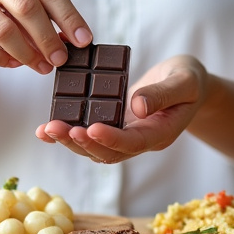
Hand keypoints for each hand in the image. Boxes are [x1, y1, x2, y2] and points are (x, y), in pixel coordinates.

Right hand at [0, 0, 91, 73]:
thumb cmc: (1, 9)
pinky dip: (2, 59)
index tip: (84, 40)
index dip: (69, 16)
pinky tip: (14, 63)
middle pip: (27, 6)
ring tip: (42, 67)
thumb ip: (48, 14)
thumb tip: (76, 40)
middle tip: (61, 59)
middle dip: (48, 37)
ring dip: (28, 53)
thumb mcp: (24, 1)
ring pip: (4, 29)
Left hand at [35, 55, 208, 163]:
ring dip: (69, 141)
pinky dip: (66, 135)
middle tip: (56, 128)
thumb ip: (163, 93)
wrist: (188, 86)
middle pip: (108, 152)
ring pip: (94, 149)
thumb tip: (136, 106)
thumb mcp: (185, 81)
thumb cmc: (190, 80)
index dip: (111, 138)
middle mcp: (140, 141)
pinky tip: (44, 130)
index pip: (134, 142)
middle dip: (80, 142)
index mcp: (160, 133)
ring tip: (46, 129)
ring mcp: (125, 137)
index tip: (90, 128)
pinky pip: (89, 136)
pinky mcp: (113, 127)